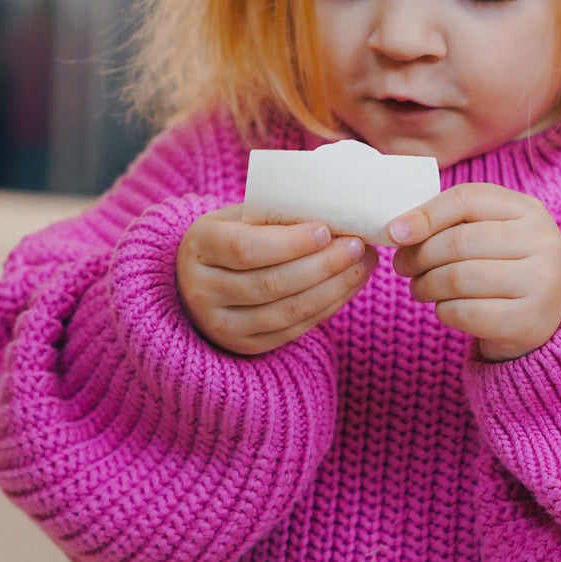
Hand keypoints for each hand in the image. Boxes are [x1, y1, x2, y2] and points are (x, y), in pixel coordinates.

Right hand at [176, 204, 377, 356]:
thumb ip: (277, 217)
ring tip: (362, 264)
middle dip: (323, 265)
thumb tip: (334, 216)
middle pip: (272, 283)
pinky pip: (295, 329)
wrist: (198, 280)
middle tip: (358, 246)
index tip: (326, 230)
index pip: (247, 249)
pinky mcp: (245, 345)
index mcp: (199, 247)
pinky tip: (349, 285)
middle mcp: (203, 291)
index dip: (290, 243)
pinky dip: (328, 306)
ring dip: (334, 287)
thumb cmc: (230, 237)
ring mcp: (222, 324)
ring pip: (288, 311)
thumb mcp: (240, 217)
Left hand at [388, 183, 560, 360]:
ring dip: (426, 285)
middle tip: (403, 267)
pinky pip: (465, 312)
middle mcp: (542, 241)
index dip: (425, 214)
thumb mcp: (488, 233)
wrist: (543, 319)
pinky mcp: (529, 320)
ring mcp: (540, 282)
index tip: (395, 233)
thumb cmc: (502, 268)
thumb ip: (450, 222)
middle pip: (458, 241)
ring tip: (419, 288)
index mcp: (528, 210)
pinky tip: (444, 308)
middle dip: (419, 255)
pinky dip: (443, 311)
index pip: (467, 199)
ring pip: (458, 278)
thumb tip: (397, 229)